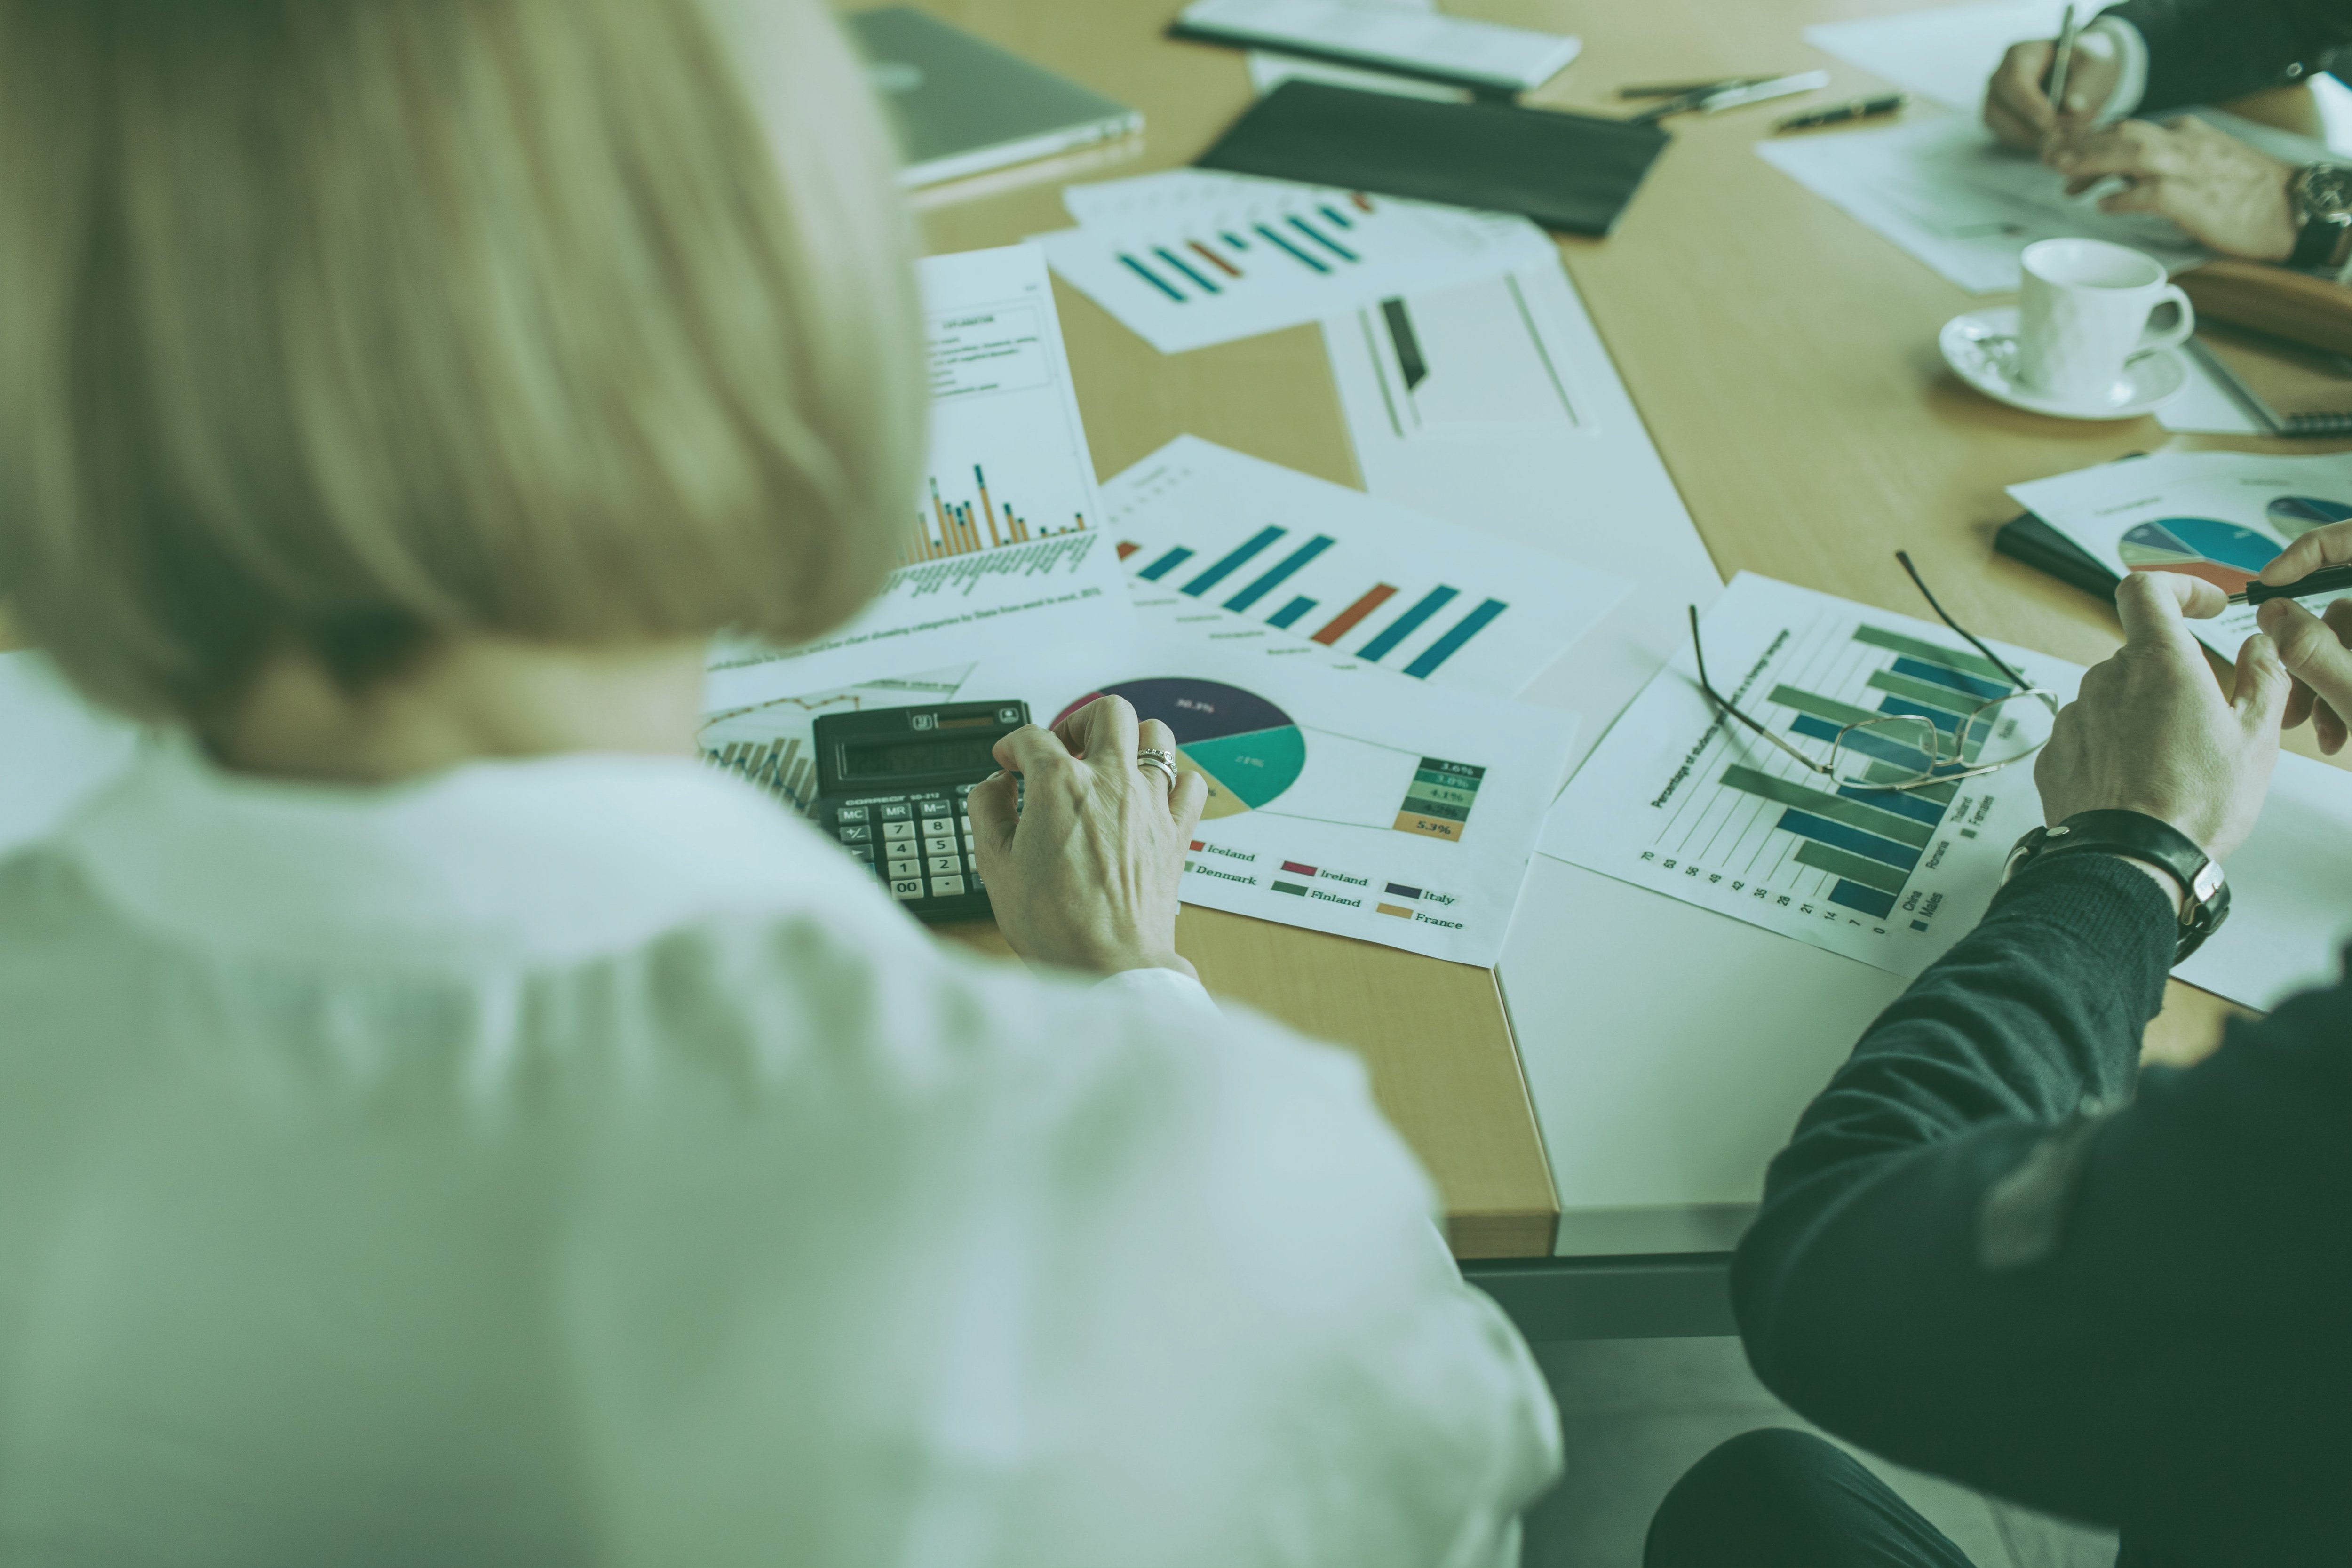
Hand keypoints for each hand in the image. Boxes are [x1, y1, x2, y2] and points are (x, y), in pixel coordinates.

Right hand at [966, 696, 1208, 977]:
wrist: (1110, 967)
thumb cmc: (1055, 925)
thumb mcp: (995, 866)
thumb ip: (987, 812)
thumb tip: (994, 786)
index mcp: (1061, 786)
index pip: (1032, 737)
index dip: (1012, 746)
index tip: (1008, 762)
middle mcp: (1112, 783)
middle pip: (1106, 713)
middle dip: (1077, 722)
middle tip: (1062, 748)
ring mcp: (1151, 805)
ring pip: (1156, 735)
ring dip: (1130, 742)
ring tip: (1109, 765)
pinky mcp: (1176, 833)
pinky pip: (1189, 785)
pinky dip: (1171, 782)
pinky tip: (1150, 798)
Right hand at [1985, 37, 2121, 150]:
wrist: (2084, 71)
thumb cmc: (2087, 62)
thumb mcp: (2095, 64)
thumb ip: (2085, 84)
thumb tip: (2073, 109)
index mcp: (2021, 53)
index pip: (2013, 81)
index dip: (2029, 105)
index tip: (2051, 122)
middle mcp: (2000, 76)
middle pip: (1998, 107)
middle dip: (2028, 126)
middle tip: (2058, 136)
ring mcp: (1996, 99)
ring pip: (1999, 125)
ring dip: (2028, 137)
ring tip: (2058, 138)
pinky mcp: (2001, 119)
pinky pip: (2006, 136)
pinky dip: (2028, 142)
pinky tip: (2051, 139)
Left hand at [2034, 571, 2288, 860]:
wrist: (2131, 862)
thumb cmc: (2194, 805)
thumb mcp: (2256, 739)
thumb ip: (2264, 679)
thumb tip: (2262, 647)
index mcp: (2158, 663)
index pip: (2147, 589)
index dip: (2177, 586)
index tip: (2202, 605)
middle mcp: (2106, 681)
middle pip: (2138, 656)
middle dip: (2171, 677)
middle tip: (2203, 722)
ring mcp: (2074, 717)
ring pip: (2112, 697)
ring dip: (2140, 716)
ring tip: (2170, 764)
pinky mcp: (2053, 753)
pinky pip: (2088, 735)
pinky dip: (2111, 747)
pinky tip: (2136, 782)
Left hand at [2049, 117, 2298, 259]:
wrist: (2289, 208)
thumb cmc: (2242, 193)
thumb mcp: (2200, 166)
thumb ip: (2160, 167)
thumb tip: (2114, 183)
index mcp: (2185, 133)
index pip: (2127, 129)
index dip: (2089, 139)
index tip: (2061, 151)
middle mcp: (2185, 144)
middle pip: (2123, 134)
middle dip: (2081, 144)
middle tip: (2048, 157)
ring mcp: (2190, 169)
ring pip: (2133, 153)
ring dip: (2093, 162)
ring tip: (2062, 174)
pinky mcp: (2194, 199)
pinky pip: (2150, 193)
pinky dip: (2123, 198)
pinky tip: (2102, 206)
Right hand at [2255, 517, 2351, 751]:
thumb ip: (2312, 650)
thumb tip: (2274, 612)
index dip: (2311, 552)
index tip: (2273, 582)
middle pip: (2350, 602)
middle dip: (2310, 647)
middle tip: (2286, 680)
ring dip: (2325, 681)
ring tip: (2320, 727)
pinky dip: (2347, 691)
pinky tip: (2342, 729)